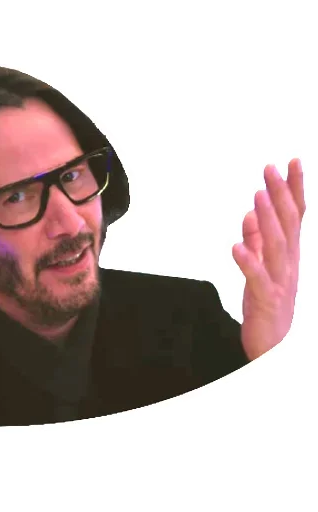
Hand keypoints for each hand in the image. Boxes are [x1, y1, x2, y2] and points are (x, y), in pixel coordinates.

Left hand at [232, 158, 305, 360]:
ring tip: (257, 196)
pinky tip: (236, 246)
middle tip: (270, 168)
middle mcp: (289, 264)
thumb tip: (250, 213)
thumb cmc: (267, 304)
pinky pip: (257, 278)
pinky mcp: (265, 300)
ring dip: (267, 219)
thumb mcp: (261, 266)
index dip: (294, 189)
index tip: (290, 162)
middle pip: (288, 224)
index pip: (295, 216)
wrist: (274, 346)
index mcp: (288, 254)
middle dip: (281, 195)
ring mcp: (279, 281)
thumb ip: (256, 241)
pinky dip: (248, 261)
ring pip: (276, 246)